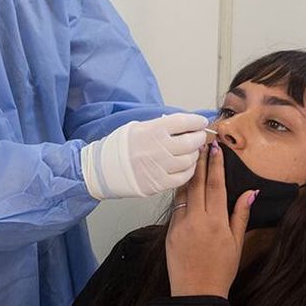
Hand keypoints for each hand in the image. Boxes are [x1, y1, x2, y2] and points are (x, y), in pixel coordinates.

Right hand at [80, 113, 208, 199]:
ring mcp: (160, 167)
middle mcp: (159, 148)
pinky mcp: (159, 183)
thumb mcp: (139, 127)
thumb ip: (162, 126)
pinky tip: (187, 166)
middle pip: (191, 142)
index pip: (184, 122)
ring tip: (191, 151)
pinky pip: (183, 177)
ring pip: (190, 160)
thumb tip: (185, 125)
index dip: (197, 121)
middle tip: (200, 136)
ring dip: (195, 155)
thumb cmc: (121, 146)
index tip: (201, 122)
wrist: (104, 168)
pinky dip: (189, 170)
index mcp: (153, 130)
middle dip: (199, 138)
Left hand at [165, 142, 256, 297]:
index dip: (216, 165)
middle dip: (199, 162)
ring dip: (187, 174)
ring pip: (183, 193)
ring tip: (190, 157)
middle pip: (198, 183)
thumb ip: (241, 214)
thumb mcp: (237, 243)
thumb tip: (251, 191)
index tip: (215, 148)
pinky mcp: (169, 232)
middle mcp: (197, 219)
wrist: (196, 294)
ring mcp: (180, 225)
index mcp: (216, 221)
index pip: (216, 185)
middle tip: (200, 143)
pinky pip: (175, 207)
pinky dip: (179, 194)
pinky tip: (181, 184)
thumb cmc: (221, 270)